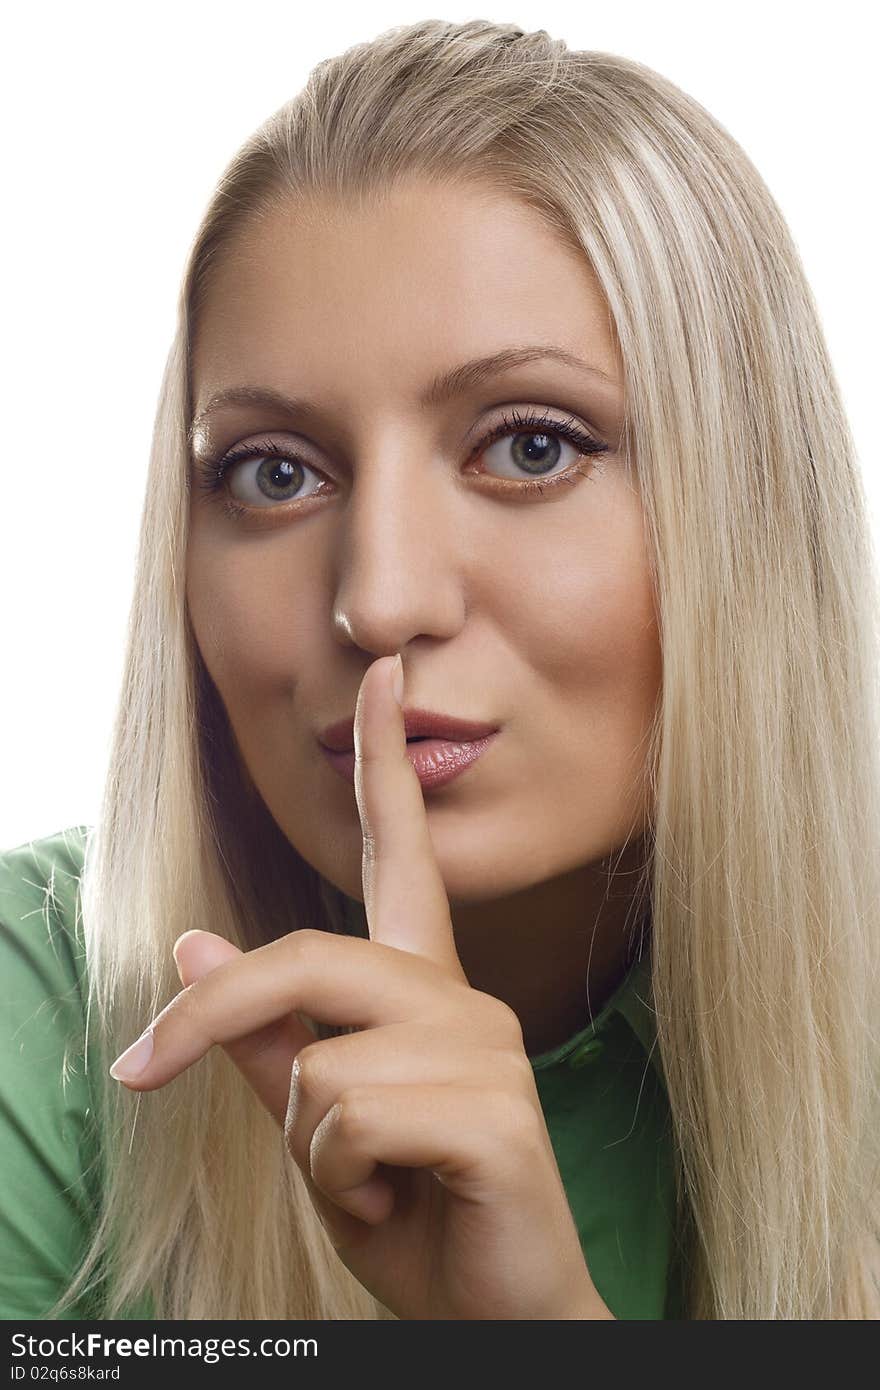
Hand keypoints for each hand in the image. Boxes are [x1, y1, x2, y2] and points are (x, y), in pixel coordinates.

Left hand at [109, 655, 612, 1319]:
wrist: (496, 1313)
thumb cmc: (413, 1213)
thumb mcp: (312, 1130)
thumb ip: (261, 1039)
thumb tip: (194, 946)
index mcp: (422, 991)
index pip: (399, 858)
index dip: (385, 767)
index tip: (384, 677)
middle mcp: (459, 1000)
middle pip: (307, 957)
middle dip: (208, 1021)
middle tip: (139, 1072)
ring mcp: (486, 1050)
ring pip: (317, 1063)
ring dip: (309, 1148)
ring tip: (372, 1182)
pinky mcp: (497, 1113)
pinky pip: (353, 1118)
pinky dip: (343, 1182)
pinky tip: (400, 1200)